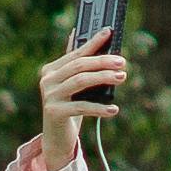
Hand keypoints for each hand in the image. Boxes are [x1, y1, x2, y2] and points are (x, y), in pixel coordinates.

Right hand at [35, 31, 128, 170]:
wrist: (56, 138)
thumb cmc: (69, 109)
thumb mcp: (72, 86)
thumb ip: (74, 63)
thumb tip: (77, 34)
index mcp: (51, 69)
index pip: (76, 53)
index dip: (93, 42)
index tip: (109, 32)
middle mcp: (47, 80)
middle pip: (79, 65)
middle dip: (102, 61)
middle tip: (122, 62)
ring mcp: (49, 96)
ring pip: (80, 81)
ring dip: (103, 77)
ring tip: (122, 77)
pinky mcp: (54, 112)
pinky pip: (81, 107)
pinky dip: (99, 108)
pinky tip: (113, 109)